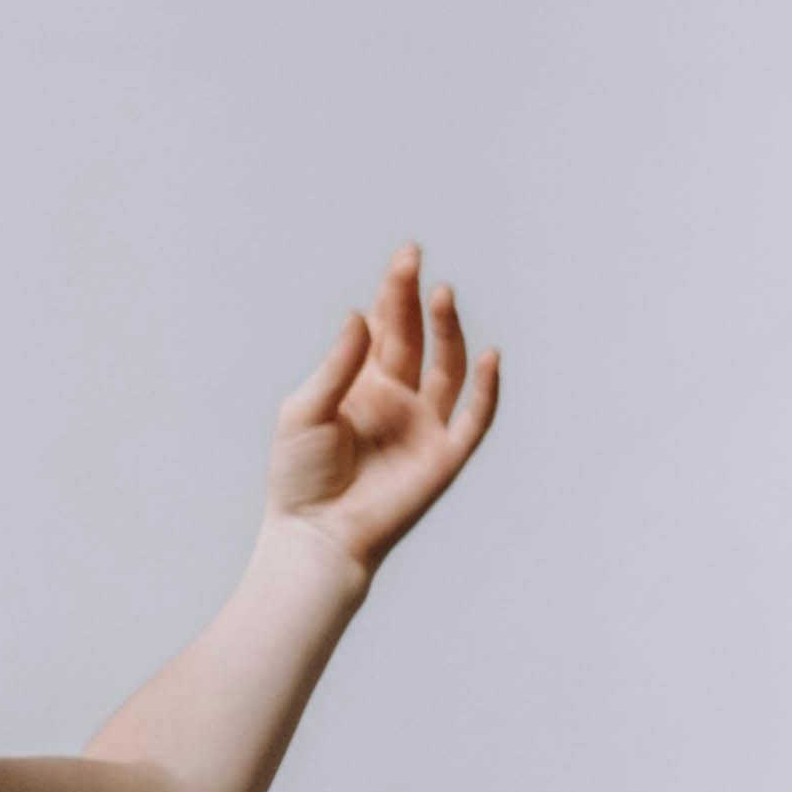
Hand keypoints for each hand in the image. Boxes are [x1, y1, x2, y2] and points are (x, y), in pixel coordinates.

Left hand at [267, 246, 500, 568]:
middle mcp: (397, 398)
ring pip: (446, 368)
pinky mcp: (443, 456)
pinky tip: (490, 356)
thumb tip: (360, 314)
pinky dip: (487, 390)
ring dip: (448, 331)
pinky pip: (473, 419)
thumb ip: (337, 365)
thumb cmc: (301, 476)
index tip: (404, 258)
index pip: (384, 328)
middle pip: (413, 337)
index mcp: (362, 383)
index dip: (394, 293)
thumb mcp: (305, 411)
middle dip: (414, 299)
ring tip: (442, 294)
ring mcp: (423, 425)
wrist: (316, 534)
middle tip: (414, 259)